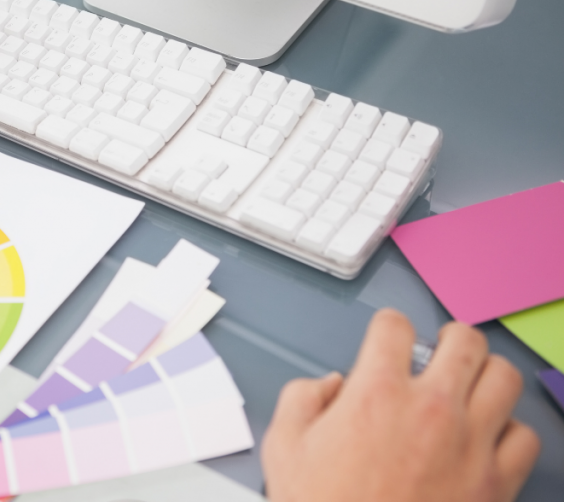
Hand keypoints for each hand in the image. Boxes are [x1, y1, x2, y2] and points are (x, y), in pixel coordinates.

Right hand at [262, 309, 539, 501]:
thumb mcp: (283, 447)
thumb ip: (301, 399)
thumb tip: (329, 385)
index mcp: (376, 393)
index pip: (394, 327)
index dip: (388, 326)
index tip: (388, 336)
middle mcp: (431, 409)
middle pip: (464, 341)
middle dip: (451, 337)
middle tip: (442, 349)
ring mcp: (470, 444)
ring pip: (504, 378)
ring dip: (486, 375)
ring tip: (471, 385)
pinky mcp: (496, 482)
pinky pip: (525, 436)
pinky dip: (510, 431)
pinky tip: (489, 437)